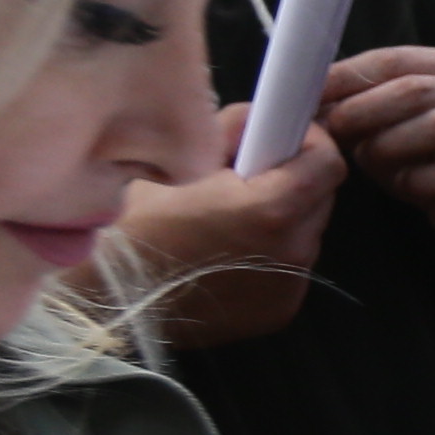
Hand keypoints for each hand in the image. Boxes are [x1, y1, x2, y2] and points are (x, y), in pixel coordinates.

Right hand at [103, 107, 345, 348]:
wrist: (108, 298)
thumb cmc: (133, 226)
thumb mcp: (177, 160)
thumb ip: (230, 131)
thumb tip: (260, 122)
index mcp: (269, 210)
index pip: (327, 162)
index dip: (307, 141)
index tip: (279, 137)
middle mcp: (292, 252)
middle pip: (319, 197)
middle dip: (290, 178)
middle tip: (243, 176)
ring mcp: (289, 288)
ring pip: (305, 232)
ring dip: (280, 217)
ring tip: (226, 218)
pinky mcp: (280, 312)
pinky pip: (290, 266)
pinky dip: (269, 252)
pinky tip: (226, 252)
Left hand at [321, 46, 434, 346]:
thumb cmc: (429, 158)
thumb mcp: (394, 123)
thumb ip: (361, 106)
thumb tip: (306, 102)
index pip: (394, 59)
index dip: (347, 76)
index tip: (309, 95)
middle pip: (416, 90)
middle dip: (364, 110)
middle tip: (334, 130)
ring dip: (389, 145)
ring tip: (367, 160)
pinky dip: (416, 180)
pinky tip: (403, 186)